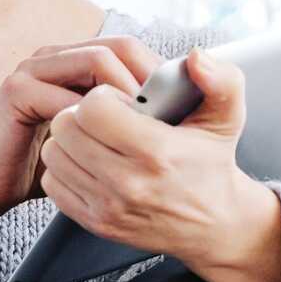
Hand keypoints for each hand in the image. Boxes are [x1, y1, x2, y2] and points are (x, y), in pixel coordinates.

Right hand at [0, 36, 159, 260]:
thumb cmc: (45, 165)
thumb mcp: (95, 140)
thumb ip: (124, 122)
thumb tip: (175, 118)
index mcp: (73, 59)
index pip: (128, 47)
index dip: (157, 72)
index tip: (179, 108)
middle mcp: (55, 55)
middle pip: (117, 46)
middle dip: (148, 78)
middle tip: (168, 116)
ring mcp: (33, 67)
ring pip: (97, 60)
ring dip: (127, 92)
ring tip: (144, 126)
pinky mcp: (17, 89)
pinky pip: (67, 92)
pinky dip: (94, 116)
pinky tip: (109, 141)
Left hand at [38, 45, 265, 270]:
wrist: (214, 224)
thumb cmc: (212, 164)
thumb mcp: (227, 117)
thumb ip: (221, 80)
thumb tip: (196, 57)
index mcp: (157, 152)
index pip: (93, 108)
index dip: (103, 95)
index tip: (122, 102)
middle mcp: (128, 184)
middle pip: (66, 127)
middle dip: (82, 113)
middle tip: (105, 118)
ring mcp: (108, 207)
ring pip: (54, 153)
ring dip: (70, 140)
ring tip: (98, 140)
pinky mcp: (95, 223)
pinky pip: (53, 183)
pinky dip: (66, 168)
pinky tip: (92, 163)